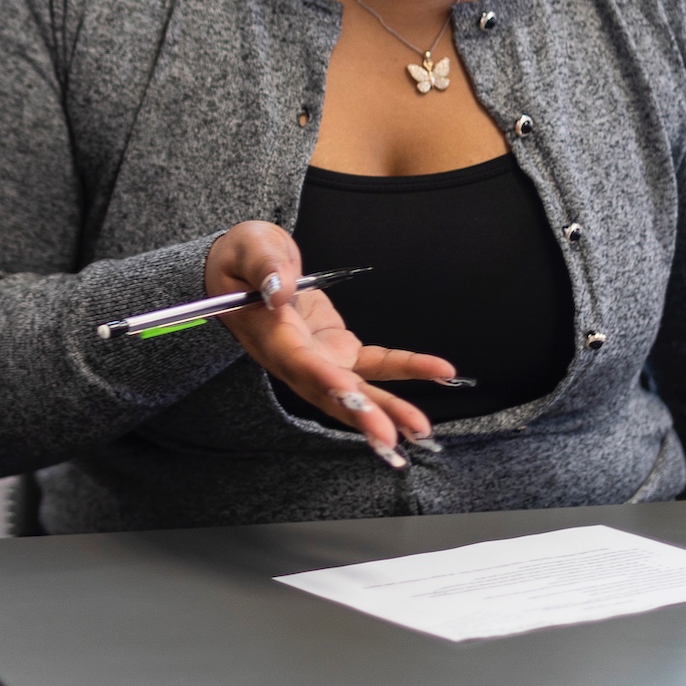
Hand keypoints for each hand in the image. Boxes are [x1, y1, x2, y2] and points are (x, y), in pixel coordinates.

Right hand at [203, 221, 460, 465]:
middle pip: (329, 393)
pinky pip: (377, 364)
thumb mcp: (250, 249)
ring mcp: (320, 359)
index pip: (298, 361)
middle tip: (390, 437)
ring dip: (388, 410)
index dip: (322, 378)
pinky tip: (441, 373)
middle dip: (360, 414)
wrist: (246, 276)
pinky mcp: (340, 351)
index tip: (346, 391)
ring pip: (356, 391)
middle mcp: (296, 359)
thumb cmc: (243, 261)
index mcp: (271, 335)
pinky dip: (408, 369)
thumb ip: (265, 267)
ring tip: (420, 429)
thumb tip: (280, 290)